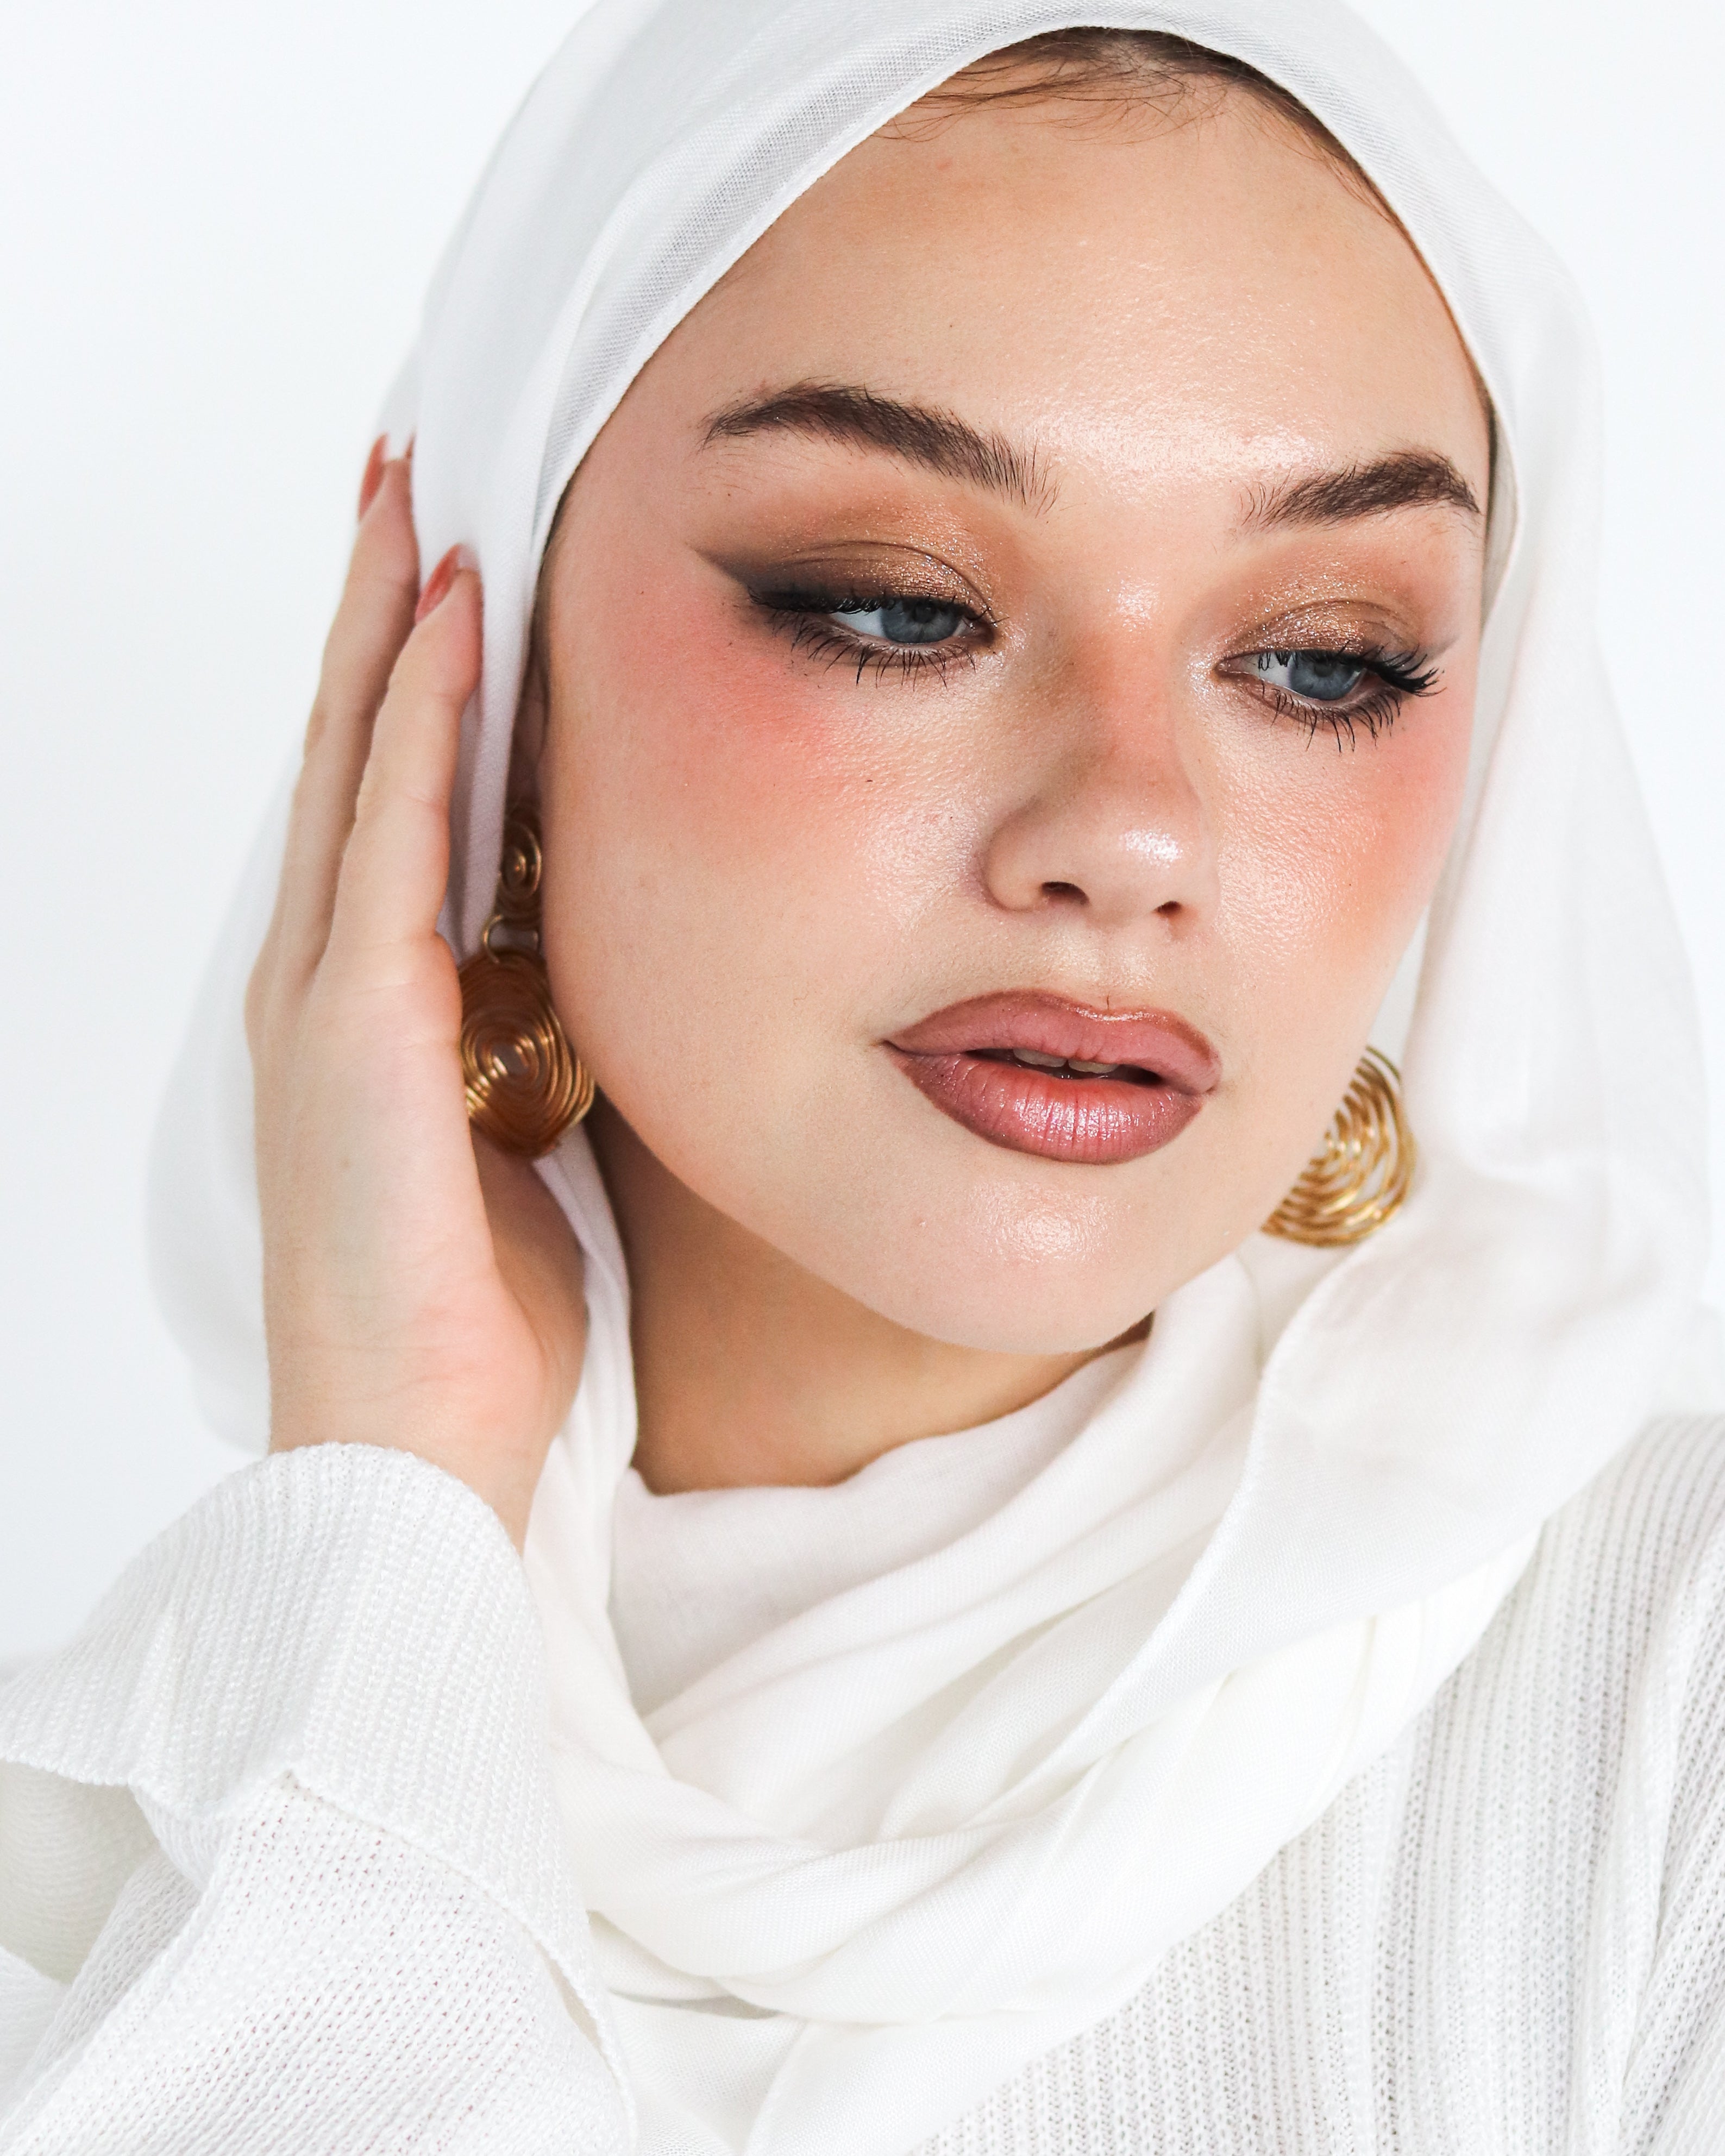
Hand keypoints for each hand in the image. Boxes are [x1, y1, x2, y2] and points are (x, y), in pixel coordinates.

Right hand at [247, 442, 585, 1547]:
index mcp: (367, 1008)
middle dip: (377, 611)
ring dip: (386, 624)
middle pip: (353, 751)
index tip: (450, 567)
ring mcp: (321, 997)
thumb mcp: (526, 1137)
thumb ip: (536, 1038)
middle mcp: (324, 980)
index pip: (387, 803)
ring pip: (356, 763)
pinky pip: (391, 838)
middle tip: (411, 475)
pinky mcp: (348, 1029)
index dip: (405, 677)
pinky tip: (449, 620)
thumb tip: (592, 970)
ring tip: (418, 493)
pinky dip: (417, 721)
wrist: (417, 1452)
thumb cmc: (480, 1314)